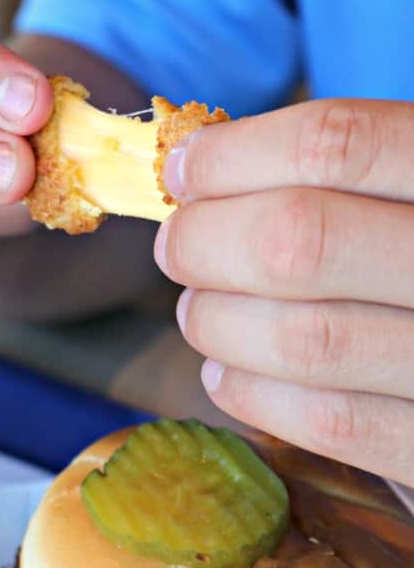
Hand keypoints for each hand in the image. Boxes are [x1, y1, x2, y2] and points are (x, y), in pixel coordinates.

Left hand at [155, 98, 413, 485]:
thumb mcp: (413, 193)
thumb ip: (335, 175)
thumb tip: (196, 173)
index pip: (335, 144)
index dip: (235, 155)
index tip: (183, 171)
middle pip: (299, 240)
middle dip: (206, 241)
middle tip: (177, 247)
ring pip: (303, 339)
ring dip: (218, 323)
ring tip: (200, 311)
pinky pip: (329, 423)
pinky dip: (253, 393)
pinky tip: (227, 372)